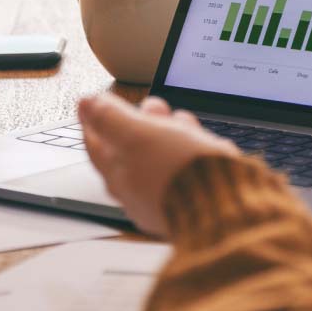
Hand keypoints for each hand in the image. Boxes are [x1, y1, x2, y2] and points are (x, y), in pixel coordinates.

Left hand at [79, 94, 238, 235]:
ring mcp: (162, 196)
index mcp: (116, 175)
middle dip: (141, 121)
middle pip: (129, 148)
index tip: (93, 102)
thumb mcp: (138, 134)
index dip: (94, 118)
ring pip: (159, 155)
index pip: (95, 143)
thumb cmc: (178, 173)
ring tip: (181, 119)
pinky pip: (182, 166)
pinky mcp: (189, 198)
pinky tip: (199, 139)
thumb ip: (110, 118)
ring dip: (168, 131)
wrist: (226, 207)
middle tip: (152, 107)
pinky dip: (188, 148)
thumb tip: (85, 103)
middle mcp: (136, 191)